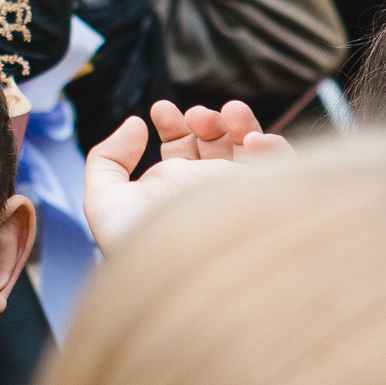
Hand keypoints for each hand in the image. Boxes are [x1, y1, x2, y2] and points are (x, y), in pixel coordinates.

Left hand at [83, 99, 291, 250]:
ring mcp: (236, 194)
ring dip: (240, 123)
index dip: (172, 123)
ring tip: (227, 113)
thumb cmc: (137, 246)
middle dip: (204, 119)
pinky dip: (272, 147)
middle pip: (214, 143)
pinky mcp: (264, 199)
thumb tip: (134, 125)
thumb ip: (107, 157)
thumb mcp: (104, 200)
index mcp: (172, 189)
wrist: (175, 274)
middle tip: (194, 115)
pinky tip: (253, 140)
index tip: (159, 110)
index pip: (178, 146)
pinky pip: (282, 169)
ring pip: (248, 149)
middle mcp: (206, 190)